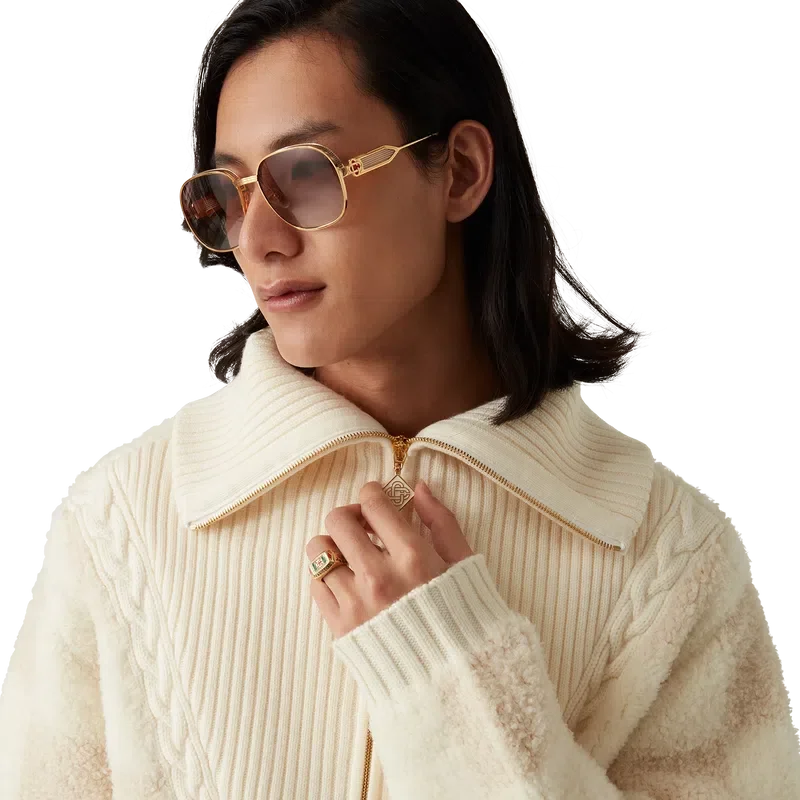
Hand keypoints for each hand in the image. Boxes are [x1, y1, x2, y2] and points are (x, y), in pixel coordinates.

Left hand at [307, 480, 474, 639]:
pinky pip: (315, 584)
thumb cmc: (463, 617)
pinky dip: (327, 576)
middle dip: (350, 515)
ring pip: (318, 550)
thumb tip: (419, 488)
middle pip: (337, 520)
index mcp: (413, 557)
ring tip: (352, 556)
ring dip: (334, 545)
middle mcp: (379, 576)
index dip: (372, 493)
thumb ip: (441, 521)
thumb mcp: (464, 564)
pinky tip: (348, 581)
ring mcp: (355, 602)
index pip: (373, 503)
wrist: (452, 680)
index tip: (376, 499)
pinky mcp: (340, 627)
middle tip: (363, 526)